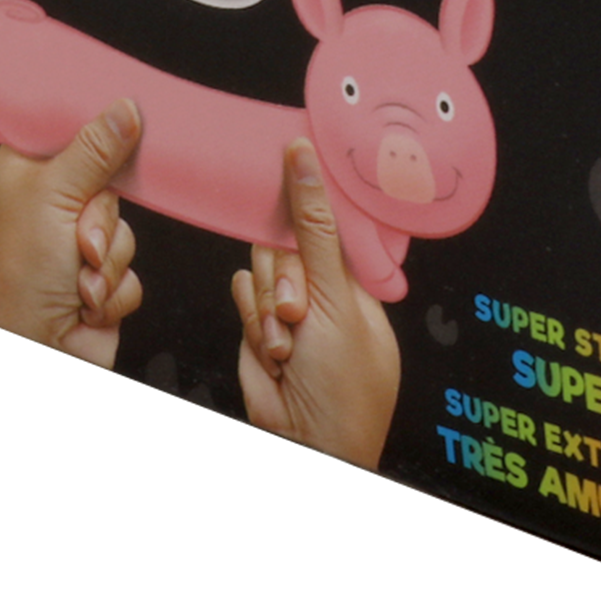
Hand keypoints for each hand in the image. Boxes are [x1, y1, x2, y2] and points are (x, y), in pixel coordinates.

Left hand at [0, 99, 143, 368]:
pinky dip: (115, 285)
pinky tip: (88, 298)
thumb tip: (127, 107)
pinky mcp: (104, 272)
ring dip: (109, 258)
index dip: (96, 128)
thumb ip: (95, 149)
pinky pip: (134, 263)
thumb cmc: (25, 275)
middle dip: (103, 218)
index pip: (67, 127)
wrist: (40, 350)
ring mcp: (78, 237)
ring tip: (80, 277)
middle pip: (111, 179)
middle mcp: (51, 200)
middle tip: (80, 237)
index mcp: (26, 170)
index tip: (124, 121)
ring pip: (126, 225)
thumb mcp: (56, 197)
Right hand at [230, 141, 398, 470]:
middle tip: (299, 312)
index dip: (309, 197)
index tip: (290, 158)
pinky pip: (241, 292)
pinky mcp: (257, 322)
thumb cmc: (344, 384)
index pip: (330, 217)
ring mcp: (290, 304)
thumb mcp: (335, 298)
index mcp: (359, 276)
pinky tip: (273, 352)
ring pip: (260, 266)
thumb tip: (306, 159)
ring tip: (288, 342)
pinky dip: (252, 323)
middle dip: (286, 278)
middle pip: (287, 240)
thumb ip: (315, 227)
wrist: (306, 442)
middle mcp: (325, 286)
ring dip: (268, 307)